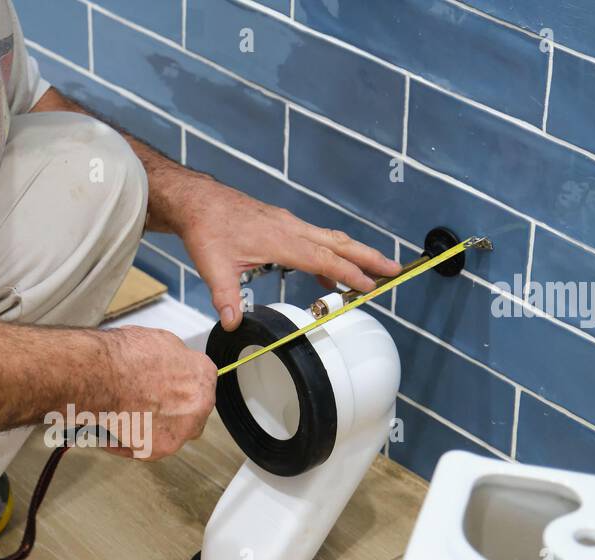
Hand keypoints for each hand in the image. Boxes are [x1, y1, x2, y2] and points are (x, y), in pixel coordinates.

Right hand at [100, 326, 216, 460]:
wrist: (102, 376)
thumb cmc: (125, 356)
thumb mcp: (160, 341)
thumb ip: (175, 360)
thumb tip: (170, 366)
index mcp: (203, 374)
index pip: (199, 385)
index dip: (178, 386)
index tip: (164, 389)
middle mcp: (200, 404)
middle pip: (190, 412)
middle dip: (171, 410)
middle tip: (144, 404)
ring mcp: (182, 429)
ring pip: (171, 434)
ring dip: (151, 428)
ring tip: (123, 417)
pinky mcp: (160, 449)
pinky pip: (145, 450)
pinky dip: (128, 443)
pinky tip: (111, 433)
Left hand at [168, 175, 400, 330]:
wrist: (198, 202)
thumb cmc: (207, 228)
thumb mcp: (213, 267)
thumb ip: (225, 296)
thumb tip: (231, 323)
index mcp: (281, 240)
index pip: (324, 259)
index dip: (349, 274)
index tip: (370, 286)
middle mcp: (291, 229)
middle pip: (340, 244)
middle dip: (369, 258)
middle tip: (396, 271)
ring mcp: (289, 225)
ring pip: (331, 239)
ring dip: (354, 255)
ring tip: (374, 273)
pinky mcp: (282, 225)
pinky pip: (315, 240)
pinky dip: (329, 256)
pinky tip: (327, 277)